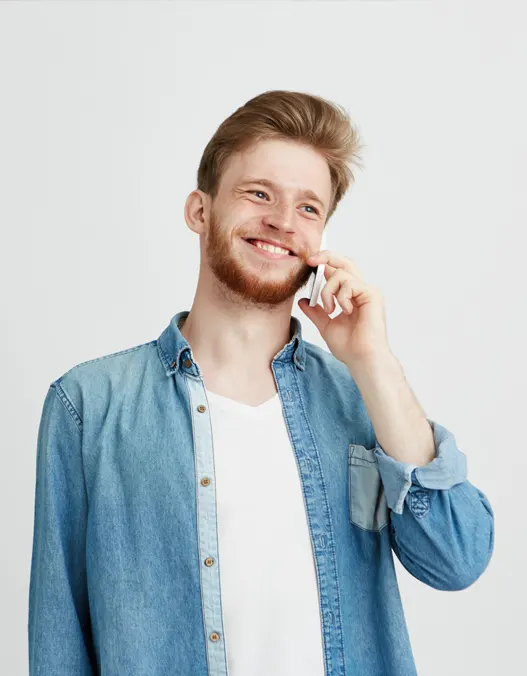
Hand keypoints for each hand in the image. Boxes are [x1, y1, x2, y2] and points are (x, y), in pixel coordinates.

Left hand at [297, 249, 391, 364]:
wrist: (362, 358)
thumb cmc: (350, 346)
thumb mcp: (326, 325)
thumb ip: (316, 312)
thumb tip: (303, 301)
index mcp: (351, 297)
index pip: (338, 272)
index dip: (324, 264)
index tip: (309, 263)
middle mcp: (360, 291)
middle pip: (344, 262)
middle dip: (326, 256)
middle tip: (311, 261)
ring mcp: (367, 291)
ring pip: (340, 274)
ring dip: (328, 291)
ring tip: (330, 310)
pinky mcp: (372, 294)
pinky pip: (349, 284)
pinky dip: (340, 297)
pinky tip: (344, 311)